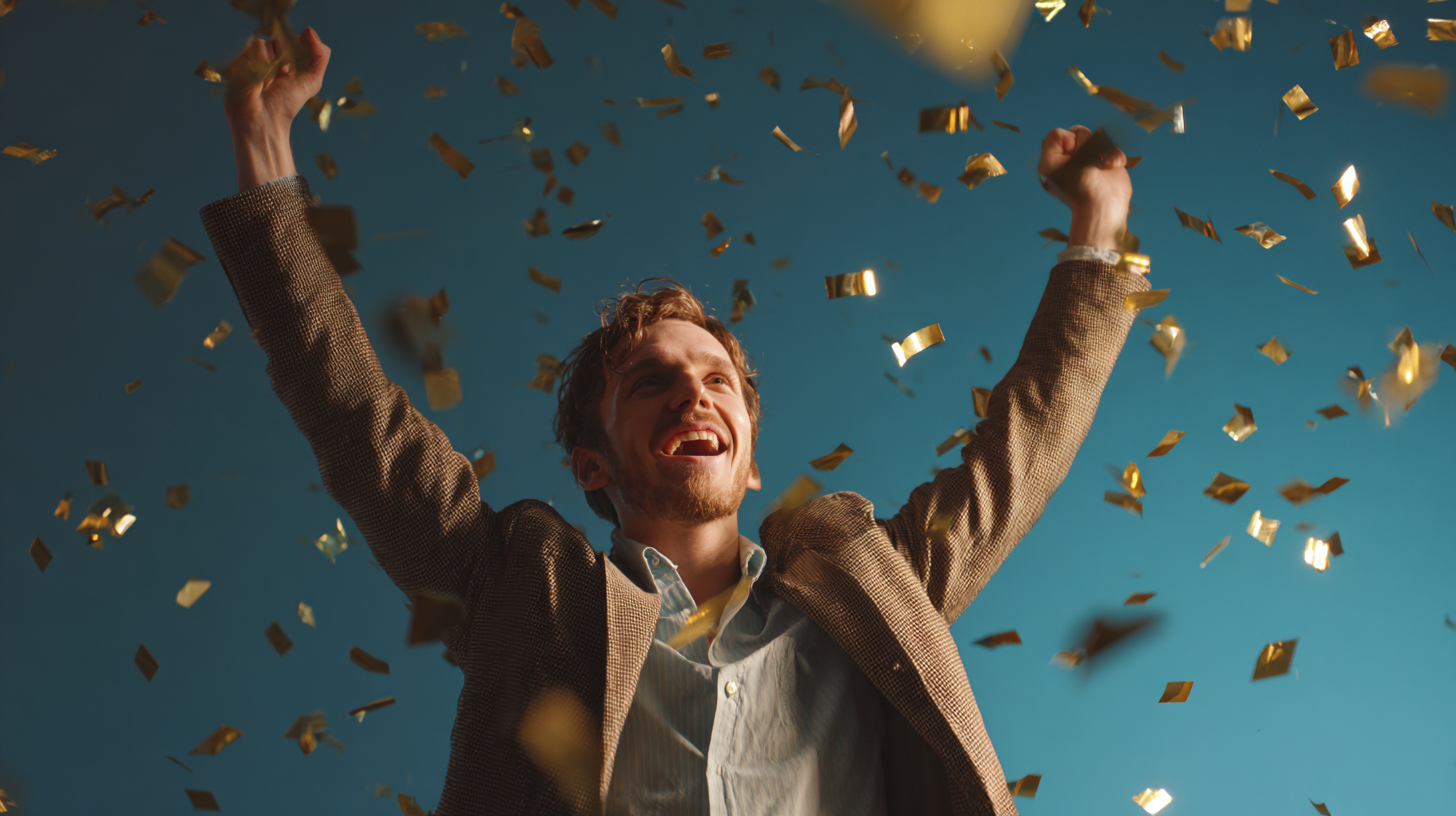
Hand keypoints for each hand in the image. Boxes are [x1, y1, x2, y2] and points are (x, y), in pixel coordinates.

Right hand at [223, 27, 330, 190]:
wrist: (260, 119)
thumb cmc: (287, 103)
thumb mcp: (312, 81)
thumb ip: (320, 56)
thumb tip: (308, 30)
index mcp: (290, 60)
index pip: (295, 40)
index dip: (297, 52)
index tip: (294, 70)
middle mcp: (272, 58)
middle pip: (281, 39)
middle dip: (285, 56)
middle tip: (282, 76)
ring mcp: (255, 58)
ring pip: (266, 43)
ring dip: (271, 62)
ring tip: (267, 81)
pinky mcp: (240, 60)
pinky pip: (253, 49)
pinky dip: (258, 62)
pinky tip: (255, 78)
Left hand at [1037, 126, 1132, 251]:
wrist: (1100, 206)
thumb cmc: (1074, 188)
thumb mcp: (1050, 164)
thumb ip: (1053, 140)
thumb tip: (1071, 134)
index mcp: (1055, 159)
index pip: (1059, 134)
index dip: (1066, 142)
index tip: (1068, 160)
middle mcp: (1071, 158)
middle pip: (1080, 132)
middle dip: (1084, 145)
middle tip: (1083, 164)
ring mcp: (1090, 160)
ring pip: (1098, 137)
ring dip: (1100, 151)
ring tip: (1099, 168)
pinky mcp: (1108, 163)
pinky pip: (1113, 148)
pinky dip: (1113, 157)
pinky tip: (1110, 168)